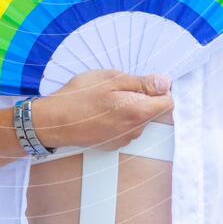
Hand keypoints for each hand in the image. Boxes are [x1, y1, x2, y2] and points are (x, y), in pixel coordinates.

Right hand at [32, 69, 172, 150]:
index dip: (160, 89)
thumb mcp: (111, 79)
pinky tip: (101, 111)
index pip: (168, 103)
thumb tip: (165, 83)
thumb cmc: (80, 96)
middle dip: (143, 97)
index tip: (144, 81)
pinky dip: (119, 118)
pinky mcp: (113, 144)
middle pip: (153, 111)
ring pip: (139, 119)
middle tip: (119, 87)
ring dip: (130, 107)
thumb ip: (141, 83)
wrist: (54, 121)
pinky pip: (126, 128)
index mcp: (137, 112)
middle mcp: (134, 130)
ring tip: (106, 98)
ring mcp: (123, 139)